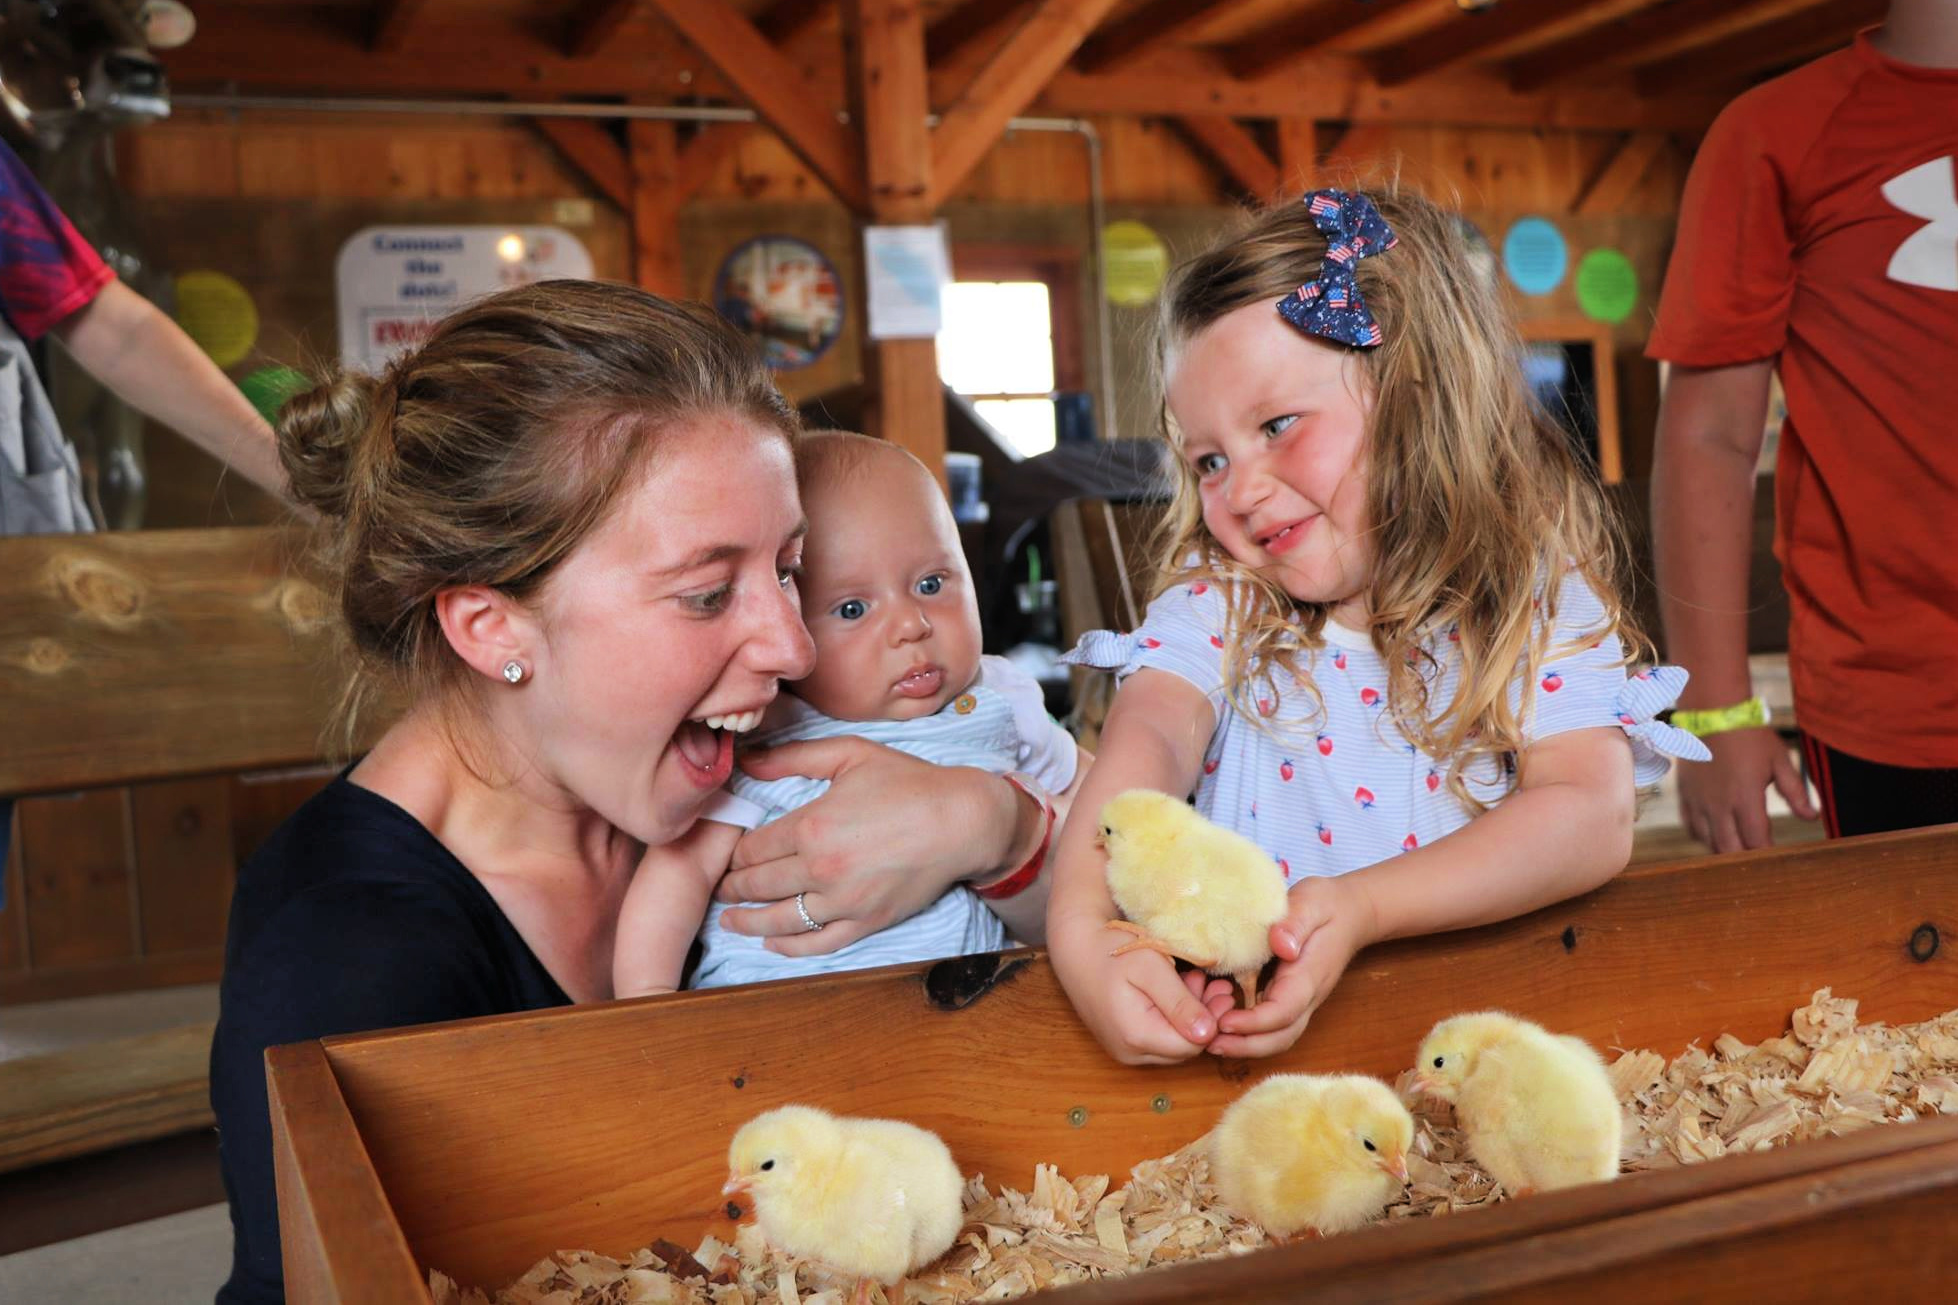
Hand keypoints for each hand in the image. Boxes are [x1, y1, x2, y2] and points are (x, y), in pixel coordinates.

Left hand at [718, 737, 1017, 956]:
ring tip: (730, 919)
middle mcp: (822, 868)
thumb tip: (747, 760)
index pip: (753, 848)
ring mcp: (844, 901)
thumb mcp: (850, 755)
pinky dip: (788, 947)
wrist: (963, 821)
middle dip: (733, 886)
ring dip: (748, 921)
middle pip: (759, 885)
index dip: (734, 853)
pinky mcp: (866, 922)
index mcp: (813, 825)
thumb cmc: (910, 783)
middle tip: (719, 887)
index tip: (727, 854)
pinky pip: (816, 944)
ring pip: (780, 920)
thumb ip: (794, 757)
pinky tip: (771, 942)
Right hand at [1048, 912, 1217, 1065]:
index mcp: (1137, 1037)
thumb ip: (1180, 1002)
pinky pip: (1158, 1037)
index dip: (1213, 1020)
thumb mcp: (1151, 968)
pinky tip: (1177, 990)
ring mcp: (1124, 1050)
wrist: (1074, 948)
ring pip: (1173, 1042)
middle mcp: (1129, 1053)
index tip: (1221, 989)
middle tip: (1214, 982)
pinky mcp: (1123, 1042)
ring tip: (1196, 980)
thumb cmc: (1111, 950)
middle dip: (1204, 1016)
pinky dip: (1172, 1016)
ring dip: (1190, 1015)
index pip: (1193, 1045)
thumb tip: (1209, 1034)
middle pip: (1183, 1046)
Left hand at [1210, 876, 1373, 1057]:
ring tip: (1211, 1041)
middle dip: (1246, 1046)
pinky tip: (1223, 1023)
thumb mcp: (1310, 902)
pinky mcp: (1292, 998)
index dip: (1254, 1023)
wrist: (1351, 913)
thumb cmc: (1327, 905)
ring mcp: (1301, 1001)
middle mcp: (1307, 997)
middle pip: (1281, 1037)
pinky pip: (1274, 1026)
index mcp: (1308, 976)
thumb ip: (1294, 923)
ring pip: (1279, 1037)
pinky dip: (1250, 1033)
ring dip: (1247, 1045)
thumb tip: (1280, 945)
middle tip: (1209, 1043)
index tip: (1224, 1021)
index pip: (1283, 1011)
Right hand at [1676, 727, 1817, 852]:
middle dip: (1745, 858)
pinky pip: (1691, 827)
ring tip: (1738, 850)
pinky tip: (1715, 834)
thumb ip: (1795, 792)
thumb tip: (1811, 816)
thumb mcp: (1779, 760)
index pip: (1757, 841)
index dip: (1767, 854)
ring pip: (1708, 842)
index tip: (1777, 859)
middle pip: (1730, 848)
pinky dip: (1703, 836)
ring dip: (1724, 849)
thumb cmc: (1750, 733)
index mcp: (1745, 797)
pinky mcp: (1685, 794)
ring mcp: (1698, 801)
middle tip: (1758, 860)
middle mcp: (1719, 804)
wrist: (1711, 711)